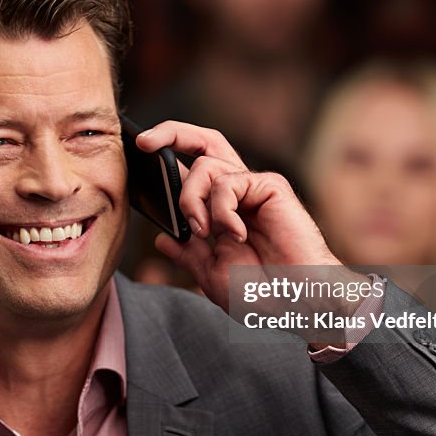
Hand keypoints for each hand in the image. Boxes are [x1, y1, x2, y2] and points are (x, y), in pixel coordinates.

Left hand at [135, 121, 354, 313]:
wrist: (298, 302)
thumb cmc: (263, 294)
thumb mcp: (213, 276)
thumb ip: (189, 254)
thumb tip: (162, 238)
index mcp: (221, 210)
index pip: (190, 170)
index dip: (165, 158)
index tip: (137, 155)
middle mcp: (236, 192)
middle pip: (201, 143)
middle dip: (170, 133)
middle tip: (145, 142)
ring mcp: (253, 188)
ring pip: (205, 164)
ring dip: (191, 199)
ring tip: (204, 232)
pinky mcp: (270, 187)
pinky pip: (228, 182)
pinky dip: (221, 210)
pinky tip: (235, 235)